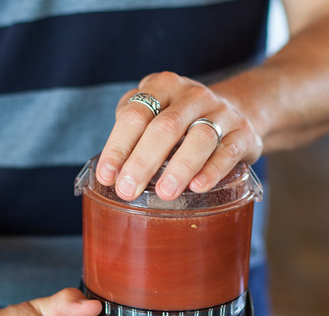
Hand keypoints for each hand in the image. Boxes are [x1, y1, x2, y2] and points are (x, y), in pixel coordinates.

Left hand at [96, 71, 262, 200]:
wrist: (238, 108)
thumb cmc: (179, 119)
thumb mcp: (152, 113)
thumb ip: (130, 133)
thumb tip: (110, 172)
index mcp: (162, 86)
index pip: (135, 114)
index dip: (118, 146)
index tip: (106, 176)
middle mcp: (193, 95)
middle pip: (165, 127)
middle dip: (142, 161)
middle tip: (127, 190)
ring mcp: (222, 112)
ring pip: (200, 138)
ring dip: (180, 167)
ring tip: (164, 193)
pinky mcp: (244, 133)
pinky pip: (228, 151)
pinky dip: (212, 170)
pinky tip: (197, 186)